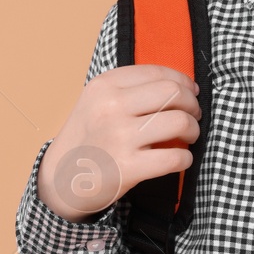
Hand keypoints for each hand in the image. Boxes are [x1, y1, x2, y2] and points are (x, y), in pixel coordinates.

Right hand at [36, 64, 201, 222]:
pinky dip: (185, 158)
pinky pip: (175, 157)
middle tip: (193, 115)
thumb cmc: (88, 138)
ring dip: (193, 130)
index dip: (183, 81)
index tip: (191, 92)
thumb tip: (183, 86)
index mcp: (105, 86)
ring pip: (179, 122)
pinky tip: (180, 158)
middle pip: (174, 93)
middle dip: (192, 104)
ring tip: (189, 136)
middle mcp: (111, 107)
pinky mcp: (128, 167)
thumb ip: (132, 89)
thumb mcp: (97, 101)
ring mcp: (119, 137)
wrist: (60, 180)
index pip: (158, 73)